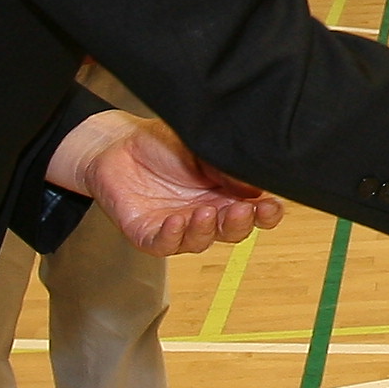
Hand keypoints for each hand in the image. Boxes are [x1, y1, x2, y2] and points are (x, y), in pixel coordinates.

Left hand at [52, 115, 281, 258]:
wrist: (116, 143)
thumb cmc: (161, 144)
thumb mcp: (199, 145)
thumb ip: (224, 163)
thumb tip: (255, 182)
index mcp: (225, 193)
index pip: (255, 211)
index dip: (266, 213)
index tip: (271, 206)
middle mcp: (206, 213)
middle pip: (233, 231)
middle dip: (241, 224)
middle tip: (243, 210)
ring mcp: (179, 227)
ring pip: (201, 241)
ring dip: (207, 230)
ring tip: (207, 212)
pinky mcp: (150, 235)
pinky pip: (165, 243)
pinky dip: (173, 236)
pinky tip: (177, 220)